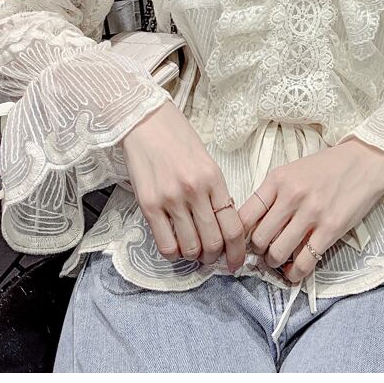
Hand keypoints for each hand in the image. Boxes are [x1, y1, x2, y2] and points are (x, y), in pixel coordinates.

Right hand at [122, 99, 245, 271]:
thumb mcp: (207, 161)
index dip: (238, 251)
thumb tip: (222, 223)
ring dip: (195, 257)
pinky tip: (175, 248)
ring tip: (194, 253)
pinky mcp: (149, 205)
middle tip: (213, 258)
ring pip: (191, 247)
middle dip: (216, 257)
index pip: (233, 226)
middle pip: (213, 242)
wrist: (145, 121)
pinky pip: (165, 244)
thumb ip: (215, 191)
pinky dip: (174, 253)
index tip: (236, 261)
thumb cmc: (177, 138)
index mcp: (214, 178)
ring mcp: (171, 199)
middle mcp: (195, 191)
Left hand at [238, 139, 383, 283]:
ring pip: (278, 253)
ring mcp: (312, 213)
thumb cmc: (326, 167)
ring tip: (279, 260)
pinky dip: (296, 273)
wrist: (364, 162)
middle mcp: (291, 196)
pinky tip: (295, 270)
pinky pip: (305, 261)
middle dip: (257, 251)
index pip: (244, 216)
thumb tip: (251, 226)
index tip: (241, 243)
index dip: (237, 235)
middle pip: (258, 239)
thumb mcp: (292, 171)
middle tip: (263, 252)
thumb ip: (272, 195)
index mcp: (277, 179)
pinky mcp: (331, 229)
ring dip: (275, 262)